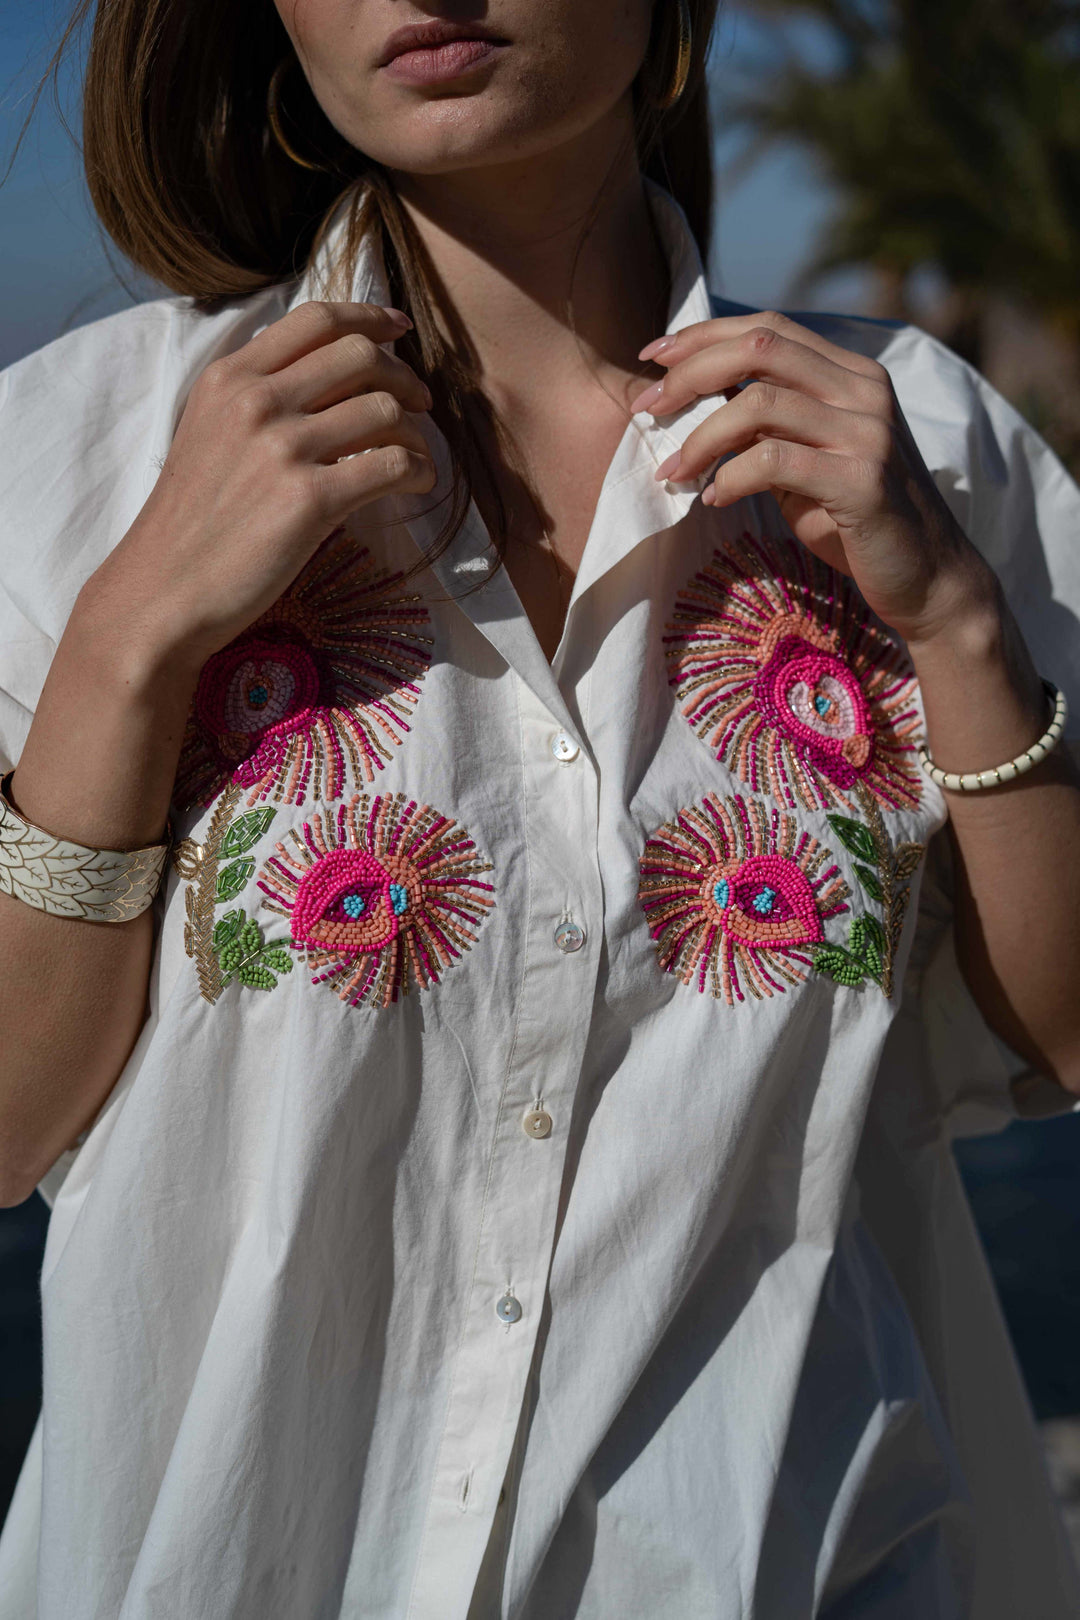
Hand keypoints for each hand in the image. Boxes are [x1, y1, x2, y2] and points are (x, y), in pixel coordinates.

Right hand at [83, 301, 435, 674]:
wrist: (162, 591)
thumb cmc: (190, 524)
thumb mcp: (207, 434)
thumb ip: (256, 399)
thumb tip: (329, 380)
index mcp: (230, 378)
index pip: (316, 320)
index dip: (370, 318)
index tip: (399, 328)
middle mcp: (256, 401)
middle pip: (360, 356)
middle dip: (404, 376)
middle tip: (421, 404)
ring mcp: (283, 448)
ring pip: (384, 408)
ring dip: (415, 431)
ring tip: (415, 456)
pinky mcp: (310, 500)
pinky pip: (392, 464)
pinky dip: (419, 470)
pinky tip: (417, 484)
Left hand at [630, 310, 995, 645]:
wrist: (926, 579)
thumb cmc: (853, 520)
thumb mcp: (803, 461)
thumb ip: (765, 425)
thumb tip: (693, 398)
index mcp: (852, 374)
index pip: (768, 329)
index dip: (703, 335)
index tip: (652, 356)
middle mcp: (865, 391)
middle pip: (759, 349)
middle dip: (690, 373)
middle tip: (647, 407)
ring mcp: (869, 433)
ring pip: (759, 404)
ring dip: (700, 438)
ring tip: (673, 472)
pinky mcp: (864, 481)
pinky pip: (775, 462)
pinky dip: (731, 478)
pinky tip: (714, 499)